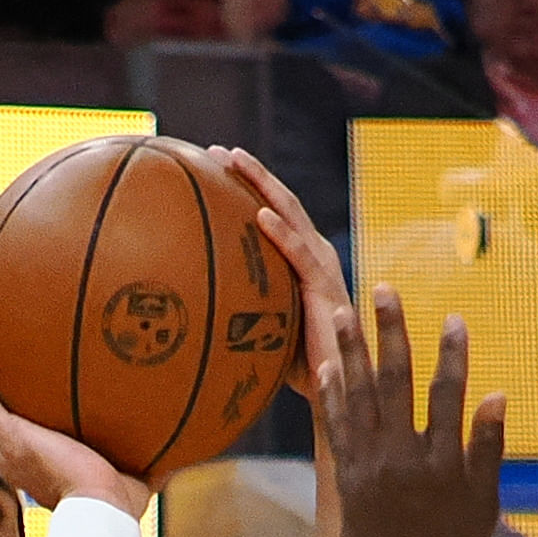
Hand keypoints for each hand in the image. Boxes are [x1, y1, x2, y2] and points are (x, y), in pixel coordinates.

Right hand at [0, 333, 150, 522]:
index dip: (19, 420)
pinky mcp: (10, 438)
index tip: (21, 401)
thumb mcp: (138, 475)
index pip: (26, 439)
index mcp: (43, 466)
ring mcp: (10, 448)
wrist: (103, 512)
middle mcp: (20, 457)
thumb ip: (152, 457)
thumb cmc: (118, 507)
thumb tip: (183, 446)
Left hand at [211, 145, 355, 412]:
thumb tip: (199, 308)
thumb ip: (247, 309)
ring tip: (235, 161)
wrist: (338, 385)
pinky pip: (299, 255)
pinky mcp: (324, 289)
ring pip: (289, 214)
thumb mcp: (270, 326)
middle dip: (250, 173)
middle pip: (279, 202)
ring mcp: (320, 268)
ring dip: (262, 185)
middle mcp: (313, 254)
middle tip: (218, 151)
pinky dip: (281, 233)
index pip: (273, 213)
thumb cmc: (303, 362)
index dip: (247, 187)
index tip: (214, 167)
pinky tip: (260, 215)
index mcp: (301, 259)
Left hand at [313, 282, 507, 536]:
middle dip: (390, 332)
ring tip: (341, 313)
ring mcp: (369, 466)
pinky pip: (335, 427)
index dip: (452, 355)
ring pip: (358, 397)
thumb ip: (488, 448)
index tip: (453, 319)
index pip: (449, 395)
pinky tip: (324, 365)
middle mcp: (402, 457)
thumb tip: (495, 394)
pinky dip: (329, 394)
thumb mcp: (484, 505)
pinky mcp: (346, 476)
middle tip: (382, 290)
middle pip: (396, 382)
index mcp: (442, 463)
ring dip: (350, 351)